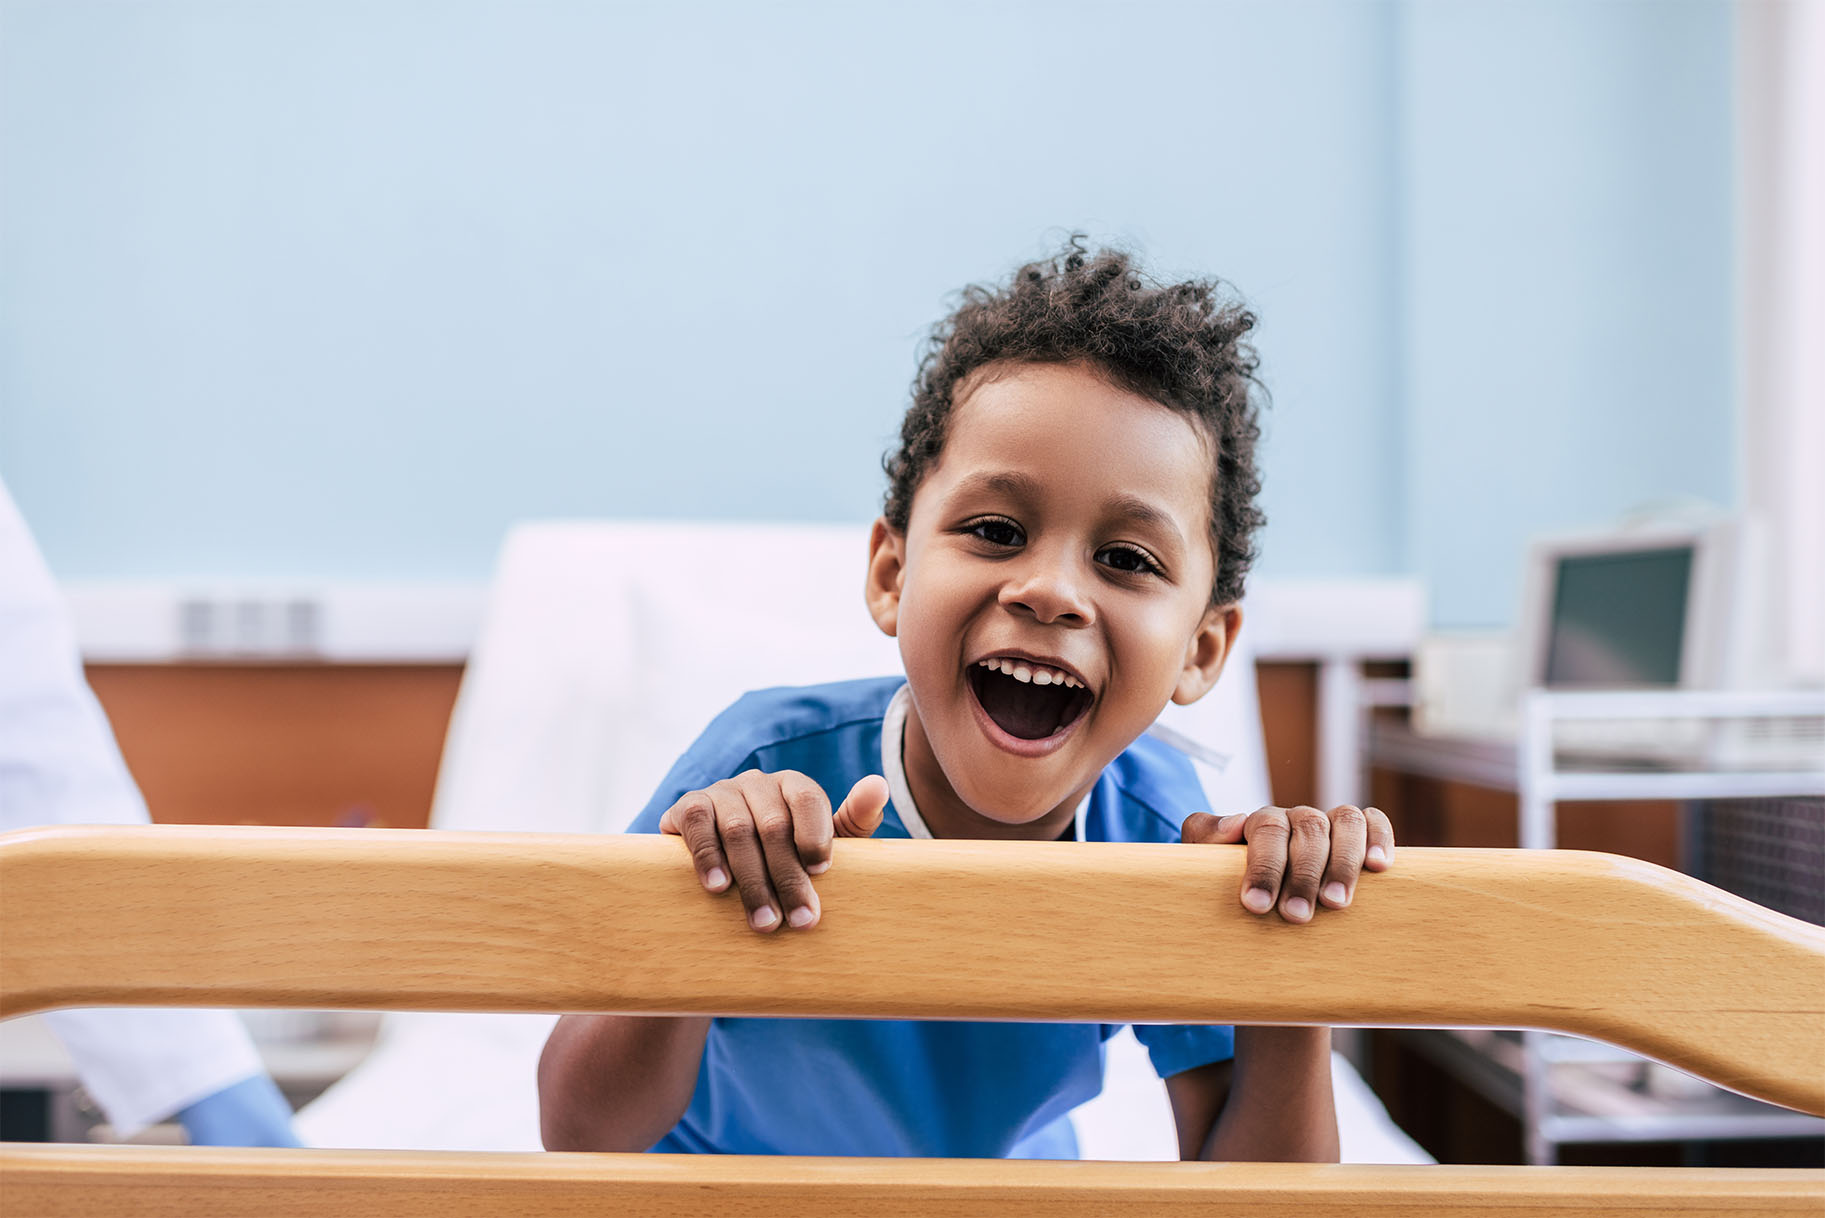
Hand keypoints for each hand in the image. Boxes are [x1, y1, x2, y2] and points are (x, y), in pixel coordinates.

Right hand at [658, 770, 887, 932]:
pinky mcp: (689, 805)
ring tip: (764, 921)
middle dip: (788, 878)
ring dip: (752, 881)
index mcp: (793, 785)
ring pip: (738, 830)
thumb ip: (855, 819)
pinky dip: (708, 856)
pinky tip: (718, 887)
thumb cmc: (787, 854)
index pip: (807, 797)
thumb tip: (879, 784)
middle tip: (799, 920)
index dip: (814, 833)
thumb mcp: (826, 840)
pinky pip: (697, 823)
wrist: (724, 863)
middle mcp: (757, 782)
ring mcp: (721, 792)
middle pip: (774, 824)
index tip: (821, 871)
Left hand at [1181, 804, 1394, 923]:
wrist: (1258, 913)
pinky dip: (1379, 838)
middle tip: (1296, 916)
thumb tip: (1235, 823)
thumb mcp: (1205, 867)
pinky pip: (1372, 821)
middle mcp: (1296, 818)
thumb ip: (1205, 839)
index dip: (1264, 866)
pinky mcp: (1357, 836)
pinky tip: (1379, 867)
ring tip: (1335, 904)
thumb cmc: (1229, 892)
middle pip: (1309, 828)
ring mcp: (1328, 825)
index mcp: (1260, 822)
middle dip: (1303, 874)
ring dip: (1343, 862)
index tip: (1256, 904)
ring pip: (1345, 821)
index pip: (1266, 828)